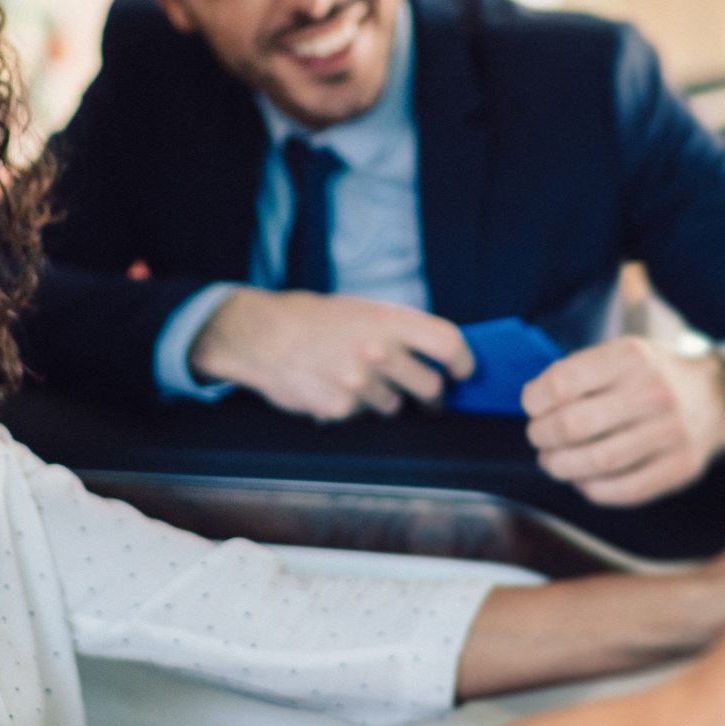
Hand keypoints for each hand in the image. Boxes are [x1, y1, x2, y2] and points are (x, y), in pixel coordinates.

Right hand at [190, 288, 475, 420]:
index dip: (463, 362)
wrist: (261, 335)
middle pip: (431, 387)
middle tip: (427, 398)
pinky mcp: (340, 409)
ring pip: (395, 406)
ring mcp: (360, 383)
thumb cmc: (312, 319)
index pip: (448, 343)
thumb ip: (398, 330)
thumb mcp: (360, 309)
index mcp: (388, 320)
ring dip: (385, 399)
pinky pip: (360, 416)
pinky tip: (332, 388)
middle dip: (432, 396)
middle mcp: (379, 351)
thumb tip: (437, 353)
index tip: (463, 372)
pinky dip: (351, 408)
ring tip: (358, 380)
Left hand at [522, 336, 724, 506]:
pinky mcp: (682, 466)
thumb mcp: (621, 353)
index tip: (532, 406)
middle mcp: (654, 392)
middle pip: (574, 425)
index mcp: (631, 357)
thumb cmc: (651, 376)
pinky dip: (593, 489)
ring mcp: (671, 432)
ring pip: (597, 462)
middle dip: (542, 436)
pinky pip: (625, 489)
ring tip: (553, 461)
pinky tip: (583, 480)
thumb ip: (579, 372)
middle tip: (538, 437)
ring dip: (562, 466)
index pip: (563, 382)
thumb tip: (534, 403)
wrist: (718, 396)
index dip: (534, 399)